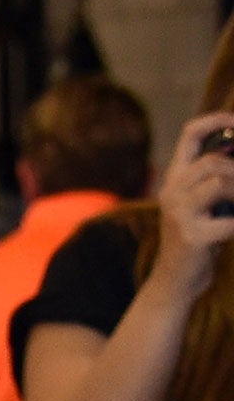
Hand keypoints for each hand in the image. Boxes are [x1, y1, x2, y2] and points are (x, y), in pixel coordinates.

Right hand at [149, 111, 233, 303]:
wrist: (175, 279)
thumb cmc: (198, 235)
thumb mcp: (202, 200)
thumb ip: (217, 177)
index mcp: (175, 178)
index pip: (191, 134)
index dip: (217, 121)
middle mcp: (172, 192)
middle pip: (213, 161)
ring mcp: (180, 214)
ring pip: (220, 183)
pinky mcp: (194, 237)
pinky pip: (231, 220)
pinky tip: (233, 229)